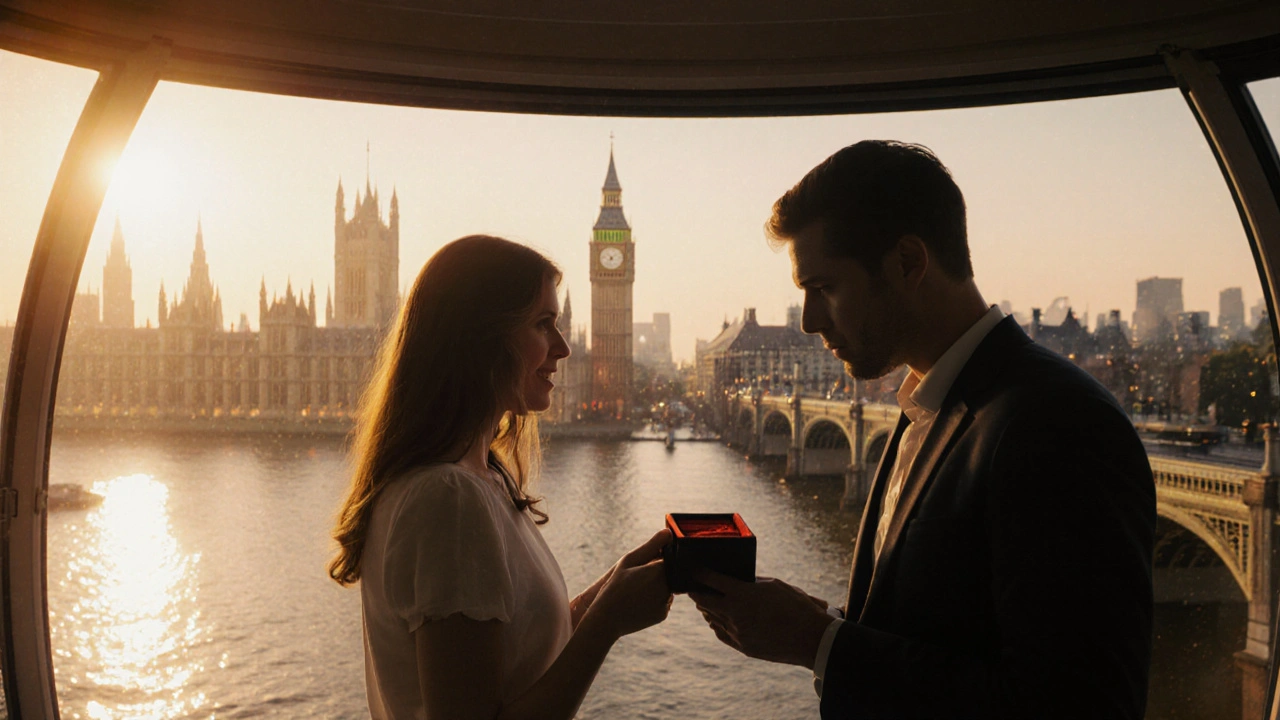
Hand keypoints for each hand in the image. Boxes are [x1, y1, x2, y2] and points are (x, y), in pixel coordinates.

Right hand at [589, 529, 674, 638]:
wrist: (606, 619)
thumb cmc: (614, 587)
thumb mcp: (628, 561)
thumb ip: (651, 546)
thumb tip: (668, 532)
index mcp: (659, 571)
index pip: (669, 558)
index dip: (657, 559)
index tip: (643, 565)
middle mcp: (667, 587)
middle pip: (670, 573)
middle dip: (658, 573)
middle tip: (636, 579)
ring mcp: (666, 603)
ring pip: (668, 588)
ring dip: (657, 586)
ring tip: (636, 590)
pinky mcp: (663, 615)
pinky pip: (663, 602)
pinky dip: (655, 600)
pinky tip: (638, 601)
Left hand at [689, 570, 834, 667]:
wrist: (811, 638)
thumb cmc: (796, 607)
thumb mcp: (775, 585)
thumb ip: (752, 583)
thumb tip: (736, 582)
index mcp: (743, 594)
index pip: (712, 580)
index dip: (700, 574)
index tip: (694, 570)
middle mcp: (736, 613)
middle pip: (704, 601)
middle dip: (696, 593)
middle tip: (692, 588)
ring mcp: (738, 632)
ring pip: (712, 618)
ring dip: (706, 609)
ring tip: (703, 603)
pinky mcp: (743, 647)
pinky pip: (721, 633)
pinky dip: (716, 625)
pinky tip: (715, 620)